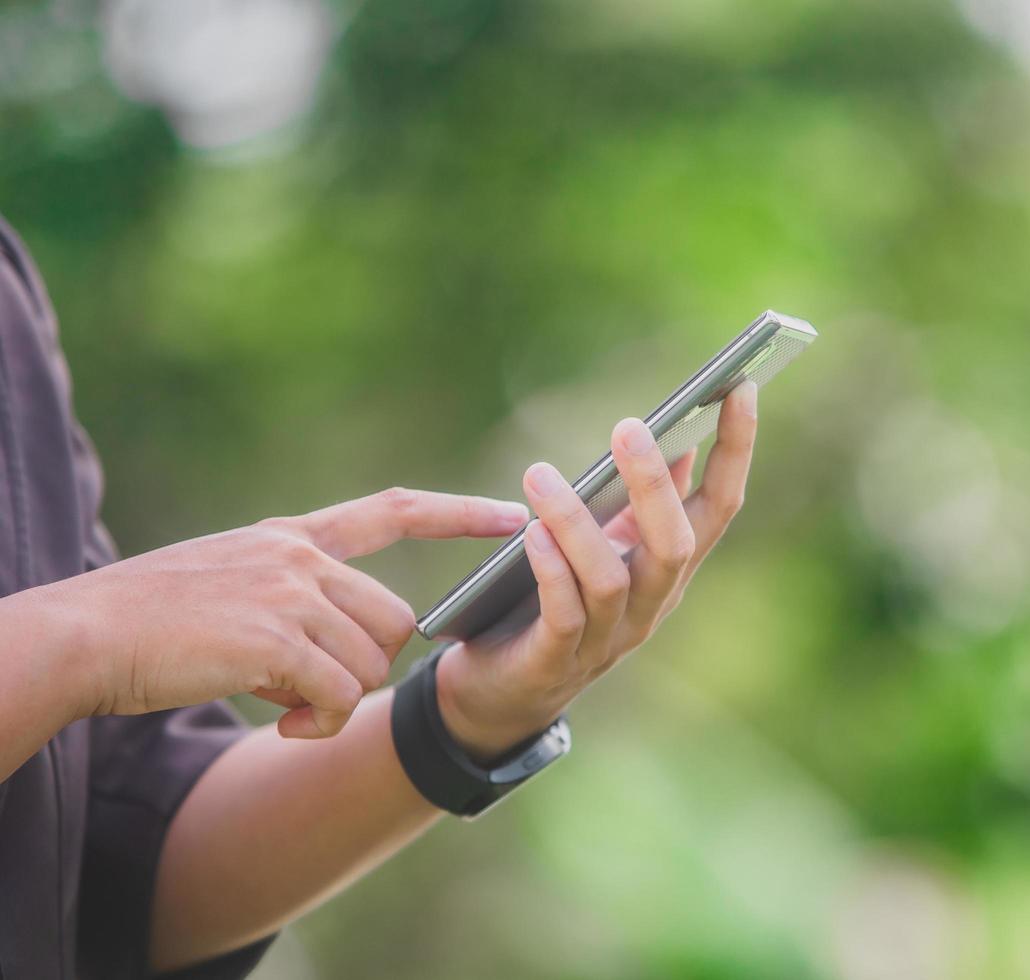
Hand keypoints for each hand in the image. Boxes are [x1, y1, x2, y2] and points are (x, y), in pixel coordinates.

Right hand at [36, 488, 526, 737]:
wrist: (85, 636)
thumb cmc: (152, 622)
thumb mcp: (231, 583)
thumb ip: (293, 596)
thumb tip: (344, 653)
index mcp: (292, 538)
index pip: (393, 510)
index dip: (459, 515)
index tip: (514, 517)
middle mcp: (299, 557)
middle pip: (395, 619)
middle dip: (369, 666)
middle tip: (310, 692)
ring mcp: (289, 594)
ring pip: (372, 661)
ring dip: (336, 701)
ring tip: (285, 708)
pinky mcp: (275, 640)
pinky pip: (339, 695)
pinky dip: (317, 724)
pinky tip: (278, 725)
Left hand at [435, 382, 758, 758]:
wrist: (504, 691)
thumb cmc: (557, 601)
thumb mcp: (607, 546)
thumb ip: (641, 502)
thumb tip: (678, 436)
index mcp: (671, 568)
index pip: (721, 505)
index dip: (737, 449)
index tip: (742, 386)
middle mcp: (653, 604)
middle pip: (675, 544)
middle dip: (653, 484)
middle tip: (628, 426)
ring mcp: (609, 638)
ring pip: (612, 580)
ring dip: (575, 524)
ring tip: (539, 475)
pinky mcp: (557, 662)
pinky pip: (563, 615)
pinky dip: (550, 572)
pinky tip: (529, 535)